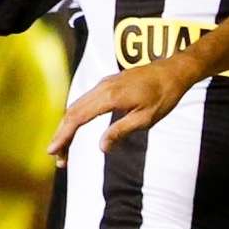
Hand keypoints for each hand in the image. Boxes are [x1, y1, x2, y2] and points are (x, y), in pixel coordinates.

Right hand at [50, 55, 198, 160]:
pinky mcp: (108, 83)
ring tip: (64, 148)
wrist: (174, 71)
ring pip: (77, 105)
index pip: (78, 118)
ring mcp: (104, 83)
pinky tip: (75, 128)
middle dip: (62, 135)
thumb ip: (121, 131)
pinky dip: (77, 116)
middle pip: (72, 112)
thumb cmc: (164, 95)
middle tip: (58, 158)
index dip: (64, 136)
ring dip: (68, 126)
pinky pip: (86, 100)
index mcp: (109, 97)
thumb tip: (101, 147)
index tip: (54, 152)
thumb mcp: (145, 119)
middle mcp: (102, 87)